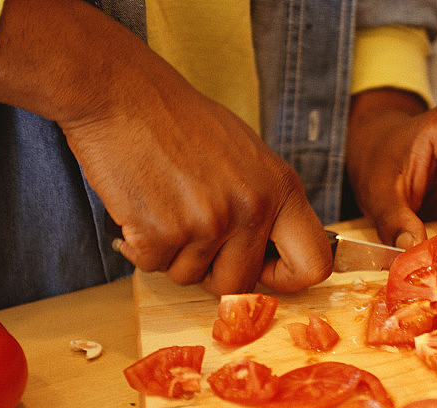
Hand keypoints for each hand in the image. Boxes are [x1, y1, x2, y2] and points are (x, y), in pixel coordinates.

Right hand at [0, 0, 331, 294]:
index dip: (287, 279)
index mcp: (282, 188)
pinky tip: (139, 207)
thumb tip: (274, 255)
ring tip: (164, 206)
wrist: (122, 95)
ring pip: (189, 277)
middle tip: (192, 237)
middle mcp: (253, 208)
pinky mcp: (161, 233)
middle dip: (212, 272)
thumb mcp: (248, 156)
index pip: (314, 264)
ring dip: (172, 255)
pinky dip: (139, 246)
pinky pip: (152, 266)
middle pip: (240, 283)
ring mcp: (208, 222)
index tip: (261, 270)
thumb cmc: (182, 122)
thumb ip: (267, 202)